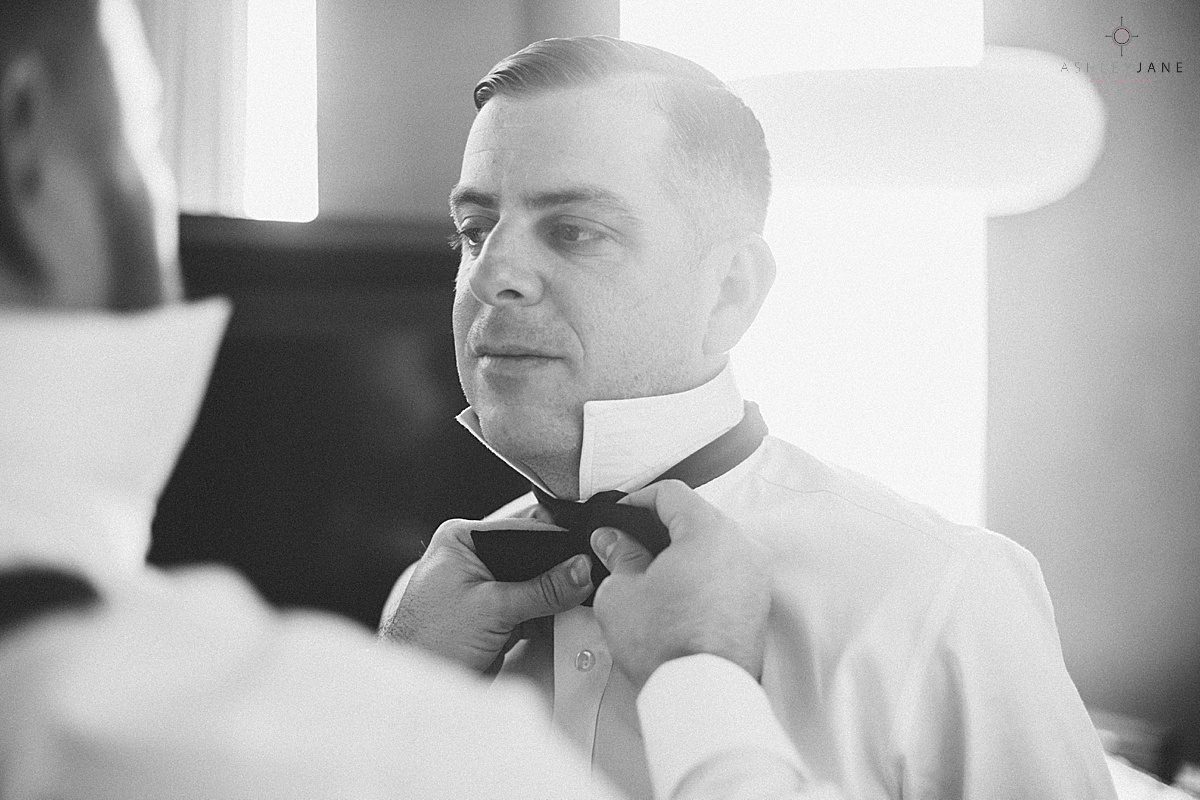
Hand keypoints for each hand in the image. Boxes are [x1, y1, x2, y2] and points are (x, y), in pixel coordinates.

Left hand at [379, 517, 592, 672]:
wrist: (419, 693)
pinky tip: (565, 617)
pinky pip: (530, 608)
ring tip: (580, 598)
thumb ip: (543, 590)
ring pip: (532, 584)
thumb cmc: (428, 641)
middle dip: (556, 571)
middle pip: (529, 557)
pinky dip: (547, 615)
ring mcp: (483, 590)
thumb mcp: (494, 608)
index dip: (554, 542)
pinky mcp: (492, 617)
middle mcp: (471, 560)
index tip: (584, 552)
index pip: (520, 531)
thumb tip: (579, 571)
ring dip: (554, 596)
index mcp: (461, 541)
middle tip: (586, 577)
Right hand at [590, 480, 771, 689]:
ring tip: (652, 574)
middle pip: (697, 517)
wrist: (702, 696)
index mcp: (709, 531)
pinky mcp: (759, 602)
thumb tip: (612, 540)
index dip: (639, 500)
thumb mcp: (622, 592)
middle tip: (630, 545)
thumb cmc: (666, 645)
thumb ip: (619, 555)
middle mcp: (741, 546)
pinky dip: (704, 574)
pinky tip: (677, 595)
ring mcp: (756, 575)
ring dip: (685, 551)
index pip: (672, 494)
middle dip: (662, 528)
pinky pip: (728, 571)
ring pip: (715, 545)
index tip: (621, 515)